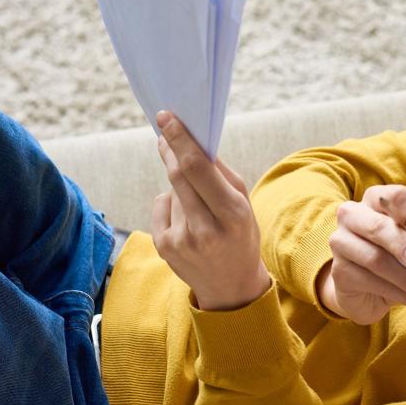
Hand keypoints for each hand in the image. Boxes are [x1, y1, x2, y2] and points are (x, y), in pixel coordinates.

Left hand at [151, 110, 271, 310]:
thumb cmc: (240, 236)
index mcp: (233, 214)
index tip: (167, 117)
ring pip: (172, 190)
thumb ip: (221, 175)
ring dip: (181, 187)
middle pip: (178, 175)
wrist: (231, 287)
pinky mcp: (164, 247)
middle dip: (171, 148)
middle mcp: (205, 229)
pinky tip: (187, 223)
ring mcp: (181, 240)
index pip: (198, 169)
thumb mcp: (244, 206)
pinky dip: (171, 205)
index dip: (180, 140)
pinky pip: (161, 206)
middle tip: (166, 128)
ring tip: (200, 210)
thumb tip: (192, 142)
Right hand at [318, 184, 405, 323]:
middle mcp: (352, 215)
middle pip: (378, 226)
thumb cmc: (395, 257)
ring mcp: (340, 242)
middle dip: (403, 245)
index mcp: (374, 200)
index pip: (394, 197)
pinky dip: (400, 294)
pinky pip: (371, 282)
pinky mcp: (339, 270)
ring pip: (375, 259)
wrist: (366, 290)